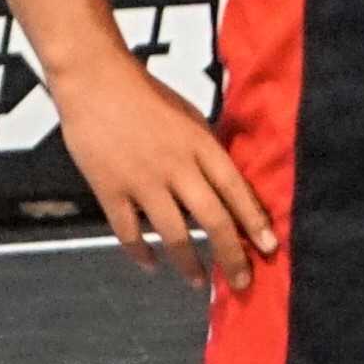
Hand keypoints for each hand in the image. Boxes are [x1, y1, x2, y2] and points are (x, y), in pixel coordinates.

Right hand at [48, 46, 277, 294]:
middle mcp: (176, 166)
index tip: (270, 249)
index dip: (255, 222)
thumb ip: (206, 151)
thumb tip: (227, 188)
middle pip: (212, 220)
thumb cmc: (145, 94)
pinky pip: (129, 232)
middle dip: (231, 256)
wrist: (94, 80)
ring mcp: (142, 181)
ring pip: (174, 234)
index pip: (236, 190)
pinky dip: (141, 253)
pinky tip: (151, 264)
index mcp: (200, 144)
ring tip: (199, 282)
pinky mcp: (109, 190)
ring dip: (190, 264)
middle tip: (242, 282)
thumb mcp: (189, 116)